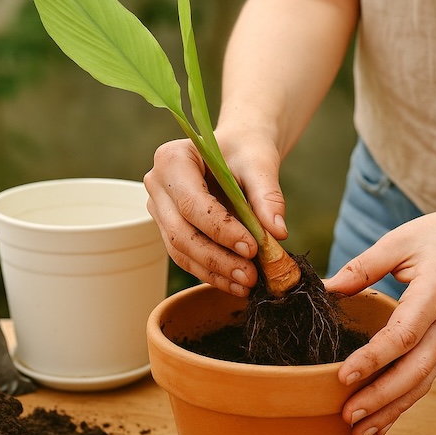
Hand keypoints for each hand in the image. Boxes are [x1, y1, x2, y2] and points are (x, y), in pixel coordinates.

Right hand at [143, 129, 287, 296]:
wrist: (238, 150)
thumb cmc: (245, 150)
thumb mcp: (260, 163)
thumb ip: (268, 195)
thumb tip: (277, 232)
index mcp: (171, 159)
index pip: (192, 203)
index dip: (221, 230)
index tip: (252, 248)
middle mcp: (158, 185)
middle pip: (181, 232)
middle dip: (216, 258)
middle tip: (250, 275)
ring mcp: (160, 210)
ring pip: (181, 250)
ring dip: (214, 272)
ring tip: (246, 284)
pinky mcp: (170, 228)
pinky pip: (187, 256)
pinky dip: (212, 273)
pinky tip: (236, 284)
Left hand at [324, 208, 435, 434]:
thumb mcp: (403, 238)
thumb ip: (365, 265)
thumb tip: (328, 289)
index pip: (404, 334)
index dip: (374, 358)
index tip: (343, 376)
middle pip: (416, 370)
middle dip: (381, 398)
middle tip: (347, 416)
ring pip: (422, 382)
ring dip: (391, 409)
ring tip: (358, 430)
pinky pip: (425, 378)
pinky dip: (404, 403)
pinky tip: (381, 422)